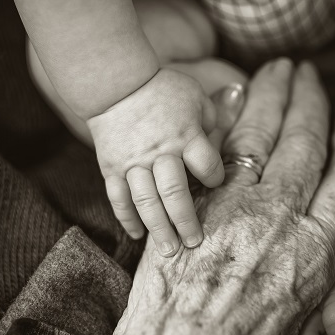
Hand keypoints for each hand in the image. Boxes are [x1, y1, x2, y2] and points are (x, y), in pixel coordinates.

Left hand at [62, 59, 334, 334]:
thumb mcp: (295, 328)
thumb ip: (305, 278)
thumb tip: (304, 255)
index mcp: (323, 254)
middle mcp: (287, 221)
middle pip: (309, 143)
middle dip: (311, 100)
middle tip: (310, 72)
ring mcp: (237, 209)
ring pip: (264, 136)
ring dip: (272, 95)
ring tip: (279, 69)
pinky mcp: (193, 206)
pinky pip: (217, 151)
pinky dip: (226, 119)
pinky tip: (231, 99)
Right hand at [88, 68, 223, 254]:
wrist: (116, 83)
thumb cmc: (163, 89)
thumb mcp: (196, 97)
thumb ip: (213, 123)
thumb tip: (222, 146)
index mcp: (186, 135)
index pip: (207, 166)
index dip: (214, 178)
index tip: (214, 182)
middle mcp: (160, 153)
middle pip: (175, 193)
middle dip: (186, 221)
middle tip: (195, 243)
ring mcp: (133, 163)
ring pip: (146, 202)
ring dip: (158, 229)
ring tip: (168, 251)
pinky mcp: (112, 168)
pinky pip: (119, 198)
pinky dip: (127, 219)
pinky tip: (137, 236)